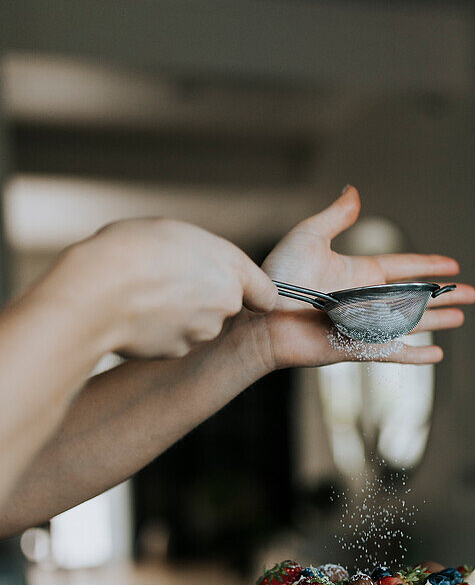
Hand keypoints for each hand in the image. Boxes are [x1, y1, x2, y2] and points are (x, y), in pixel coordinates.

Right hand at [49, 218, 278, 358]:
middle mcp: (225, 304)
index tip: (240, 291)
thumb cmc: (131, 251)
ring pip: (198, 324)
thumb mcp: (173, 233)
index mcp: (231, 267)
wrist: (97, 291)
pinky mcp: (178, 351)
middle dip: (204, 298)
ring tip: (145, 294)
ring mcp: (202, 331)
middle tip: (168, 280)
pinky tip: (136, 314)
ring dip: (179, 314)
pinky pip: (173, 340)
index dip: (252, 292)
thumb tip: (202, 268)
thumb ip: (201, 254)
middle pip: (225, 306)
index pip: (267, 294)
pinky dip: (159, 331)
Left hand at [256, 187, 474, 368]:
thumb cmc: (280, 278)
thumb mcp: (309, 237)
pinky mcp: (357, 347)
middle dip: (444, 295)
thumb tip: (354, 191)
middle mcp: (366, 300)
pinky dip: (416, 355)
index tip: (452, 264)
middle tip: (472, 294)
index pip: (403, 267)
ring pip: (411, 323)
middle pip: (415, 297)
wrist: (263, 317)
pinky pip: (393, 351)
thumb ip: (335, 217)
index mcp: (359, 273)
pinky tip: (437, 355)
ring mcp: (364, 325)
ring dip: (437, 320)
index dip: (428, 265)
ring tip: (462, 318)